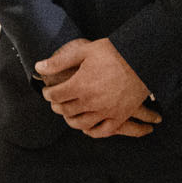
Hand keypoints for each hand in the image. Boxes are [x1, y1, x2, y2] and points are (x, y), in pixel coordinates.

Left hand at [36, 39, 157, 137]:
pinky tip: (87, 128)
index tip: (48, 92)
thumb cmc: (113, 52)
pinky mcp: (119, 117)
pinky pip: (102, 131)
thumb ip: (60, 61)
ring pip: (81, 123)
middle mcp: (91, 102)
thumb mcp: (84, 51)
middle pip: (66, 110)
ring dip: (70, 119)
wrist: (142, 59)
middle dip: (57, 106)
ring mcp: (106, 111)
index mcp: (80, 85)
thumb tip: (39, 67)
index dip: (48, 94)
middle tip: (56, 102)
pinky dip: (92, 131)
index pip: (56, 96)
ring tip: (68, 114)